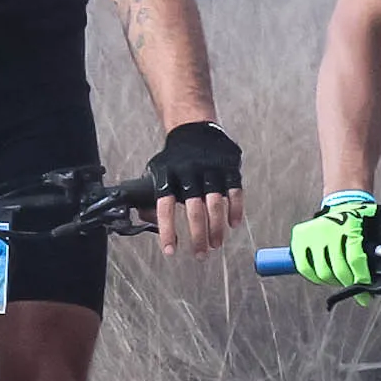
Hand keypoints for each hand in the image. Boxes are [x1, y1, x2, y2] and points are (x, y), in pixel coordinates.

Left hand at [145, 119, 246, 254]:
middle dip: (198, 236)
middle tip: (200, 254)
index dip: (167, 231)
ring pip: (215, 203)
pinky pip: (235, 191)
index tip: (171, 251)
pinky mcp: (229, 166)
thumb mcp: (157, 172)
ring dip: (217, 228)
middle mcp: (189, 171)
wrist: (193, 127)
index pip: (165, 207)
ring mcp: (210, 168)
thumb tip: (146, 220)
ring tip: (216, 244)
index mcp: (168, 174)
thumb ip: (152, 196)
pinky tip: (233, 224)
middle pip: (195, 210)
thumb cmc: (174, 157)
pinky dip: (235, 210)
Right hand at [288, 191, 380, 289]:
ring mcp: (313, 234)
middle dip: (349, 281)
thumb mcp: (380, 224)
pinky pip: (304, 267)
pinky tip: (324, 277)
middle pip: (338, 269)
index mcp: (350, 225)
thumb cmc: (362, 218)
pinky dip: (314, 277)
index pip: (355, 259)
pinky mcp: (301, 238)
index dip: (361, 277)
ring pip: (322, 272)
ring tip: (340, 279)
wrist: (344, 201)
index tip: (365, 283)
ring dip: (333, 281)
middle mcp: (330, 230)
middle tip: (353, 282)